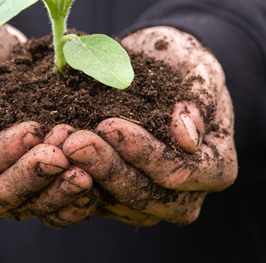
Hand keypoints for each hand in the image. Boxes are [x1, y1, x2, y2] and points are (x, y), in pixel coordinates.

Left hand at [61, 26, 236, 225]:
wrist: (157, 67)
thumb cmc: (184, 63)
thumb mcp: (200, 67)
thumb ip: (199, 97)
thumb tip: (187, 138)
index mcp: (218, 167)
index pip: (180, 173)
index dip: (145, 154)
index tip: (110, 125)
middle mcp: (186, 196)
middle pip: (145, 196)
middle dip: (107, 168)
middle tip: (74, 140)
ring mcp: (150, 202)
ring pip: (114, 203)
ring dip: (82, 177)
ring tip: (57, 145)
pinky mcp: (116, 200)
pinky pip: (91, 202)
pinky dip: (66, 182)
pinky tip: (48, 156)